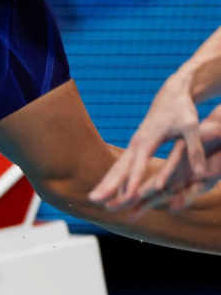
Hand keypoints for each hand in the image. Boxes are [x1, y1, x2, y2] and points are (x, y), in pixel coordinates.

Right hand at [89, 73, 207, 210]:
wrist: (171, 94)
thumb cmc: (183, 110)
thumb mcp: (192, 128)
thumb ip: (194, 150)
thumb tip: (201, 173)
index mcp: (148, 140)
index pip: (139, 166)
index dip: (133, 183)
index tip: (129, 198)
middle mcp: (136, 143)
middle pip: (119, 168)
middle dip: (107, 185)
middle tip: (94, 200)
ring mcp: (134, 144)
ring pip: (117, 167)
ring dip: (106, 183)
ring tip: (94, 199)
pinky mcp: (136, 146)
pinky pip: (122, 164)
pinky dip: (114, 177)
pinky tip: (108, 189)